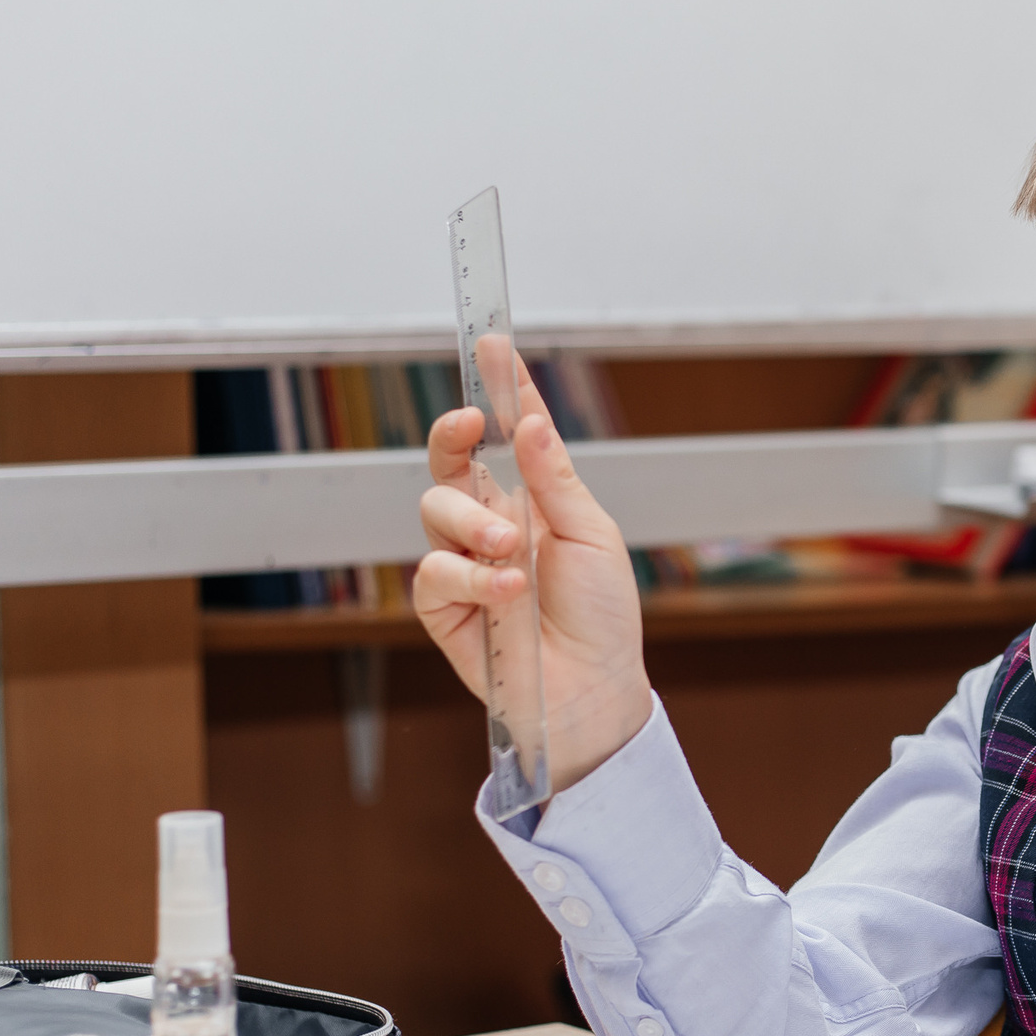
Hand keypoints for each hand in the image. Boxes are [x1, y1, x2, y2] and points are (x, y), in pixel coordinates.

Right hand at [413, 389, 653, 795]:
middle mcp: (492, 525)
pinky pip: (432, 574)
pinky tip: (506, 591)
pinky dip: (469, 577)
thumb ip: (555, 480)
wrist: (595, 690)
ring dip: (473, 524)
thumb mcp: (592, 536)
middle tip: (470, 425)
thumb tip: (532, 421)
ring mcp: (465, 565)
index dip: (498, 391)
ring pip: (434, 512)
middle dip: (452, 437)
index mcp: (531, 501)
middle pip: (449, 465)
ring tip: (511, 551)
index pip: (507, 437)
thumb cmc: (603, 616)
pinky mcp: (445, 609)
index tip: (493, 345)